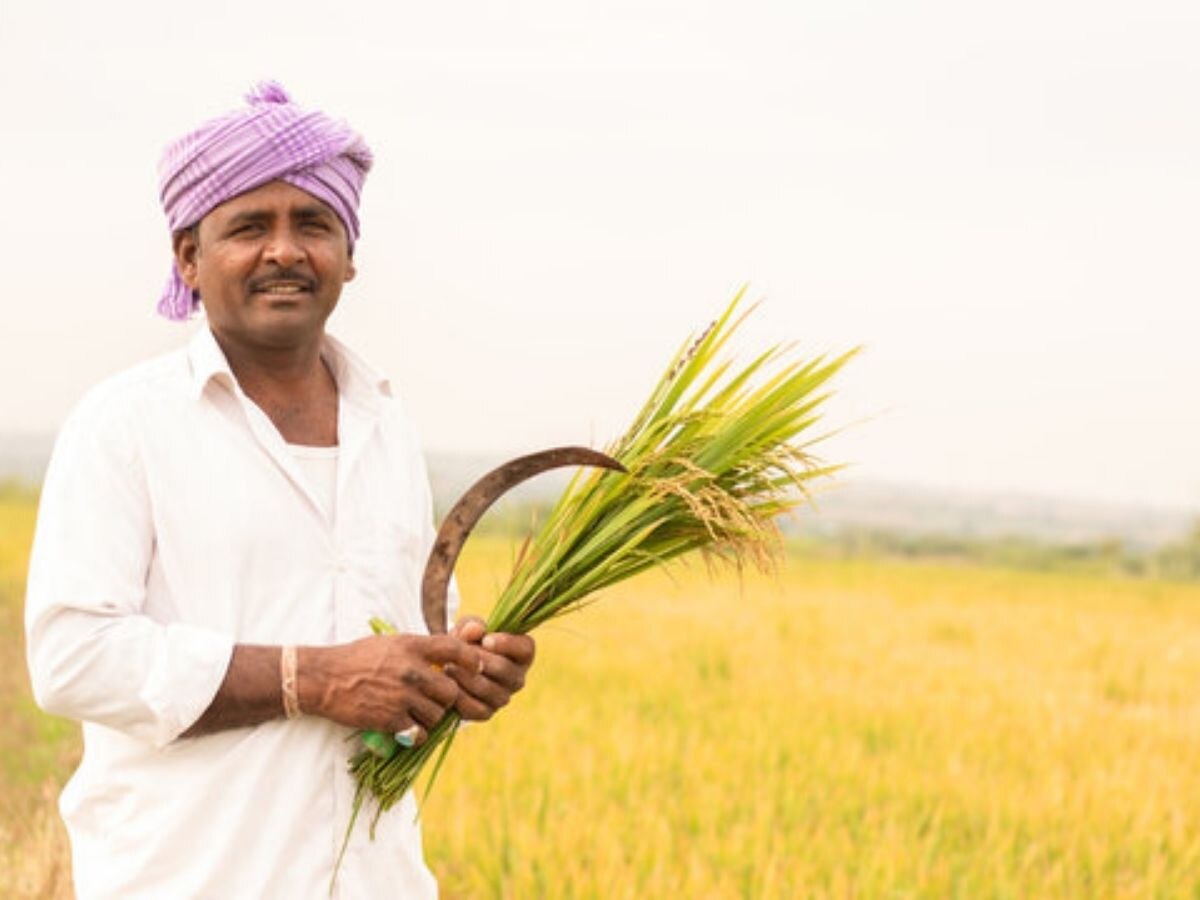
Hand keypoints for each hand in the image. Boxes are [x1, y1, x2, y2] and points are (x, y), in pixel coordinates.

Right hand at [297, 634, 482, 742]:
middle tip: (436, 701)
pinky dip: (417, 734)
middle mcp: (411, 670)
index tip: (476, 668)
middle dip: (447, 699)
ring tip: (418, 714)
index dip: (471, 660)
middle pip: (451, 690)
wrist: (324, 678)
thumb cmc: (357, 658)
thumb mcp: (390, 643)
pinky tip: (407, 728)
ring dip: (432, 718)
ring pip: (438, 714)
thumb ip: (418, 650)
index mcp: (412, 646)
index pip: (454, 649)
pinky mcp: (390, 719)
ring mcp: (402, 695)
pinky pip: (419, 732)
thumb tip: (447, 656)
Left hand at [445, 616, 535, 721]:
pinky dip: (459, 697)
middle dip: (479, 660)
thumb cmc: (467, 642)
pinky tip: (448, 685)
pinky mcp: (487, 713)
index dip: (508, 644)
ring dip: (465, 677)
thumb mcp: (468, 628)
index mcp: (521, 653)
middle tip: (458, 653)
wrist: (450, 667)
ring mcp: (503, 698)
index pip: (525, 649)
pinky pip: (475, 708)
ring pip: (488, 689)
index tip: (486, 639)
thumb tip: (476, 630)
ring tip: (448, 667)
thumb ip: (472, 625)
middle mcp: (517, 678)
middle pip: (504, 669)